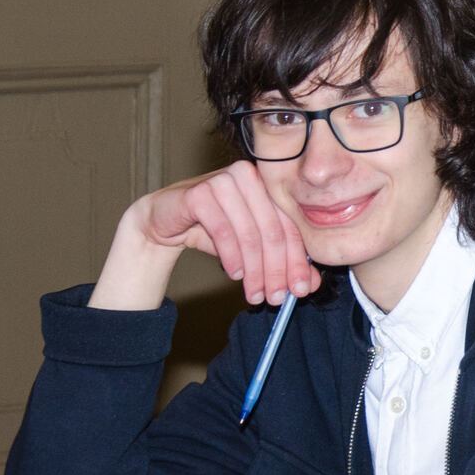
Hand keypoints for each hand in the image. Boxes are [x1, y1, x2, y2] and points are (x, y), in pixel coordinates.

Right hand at [93, 162, 320, 310]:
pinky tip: (233, 275)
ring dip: (254, 270)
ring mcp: (224, 181)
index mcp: (269, 184)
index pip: (291, 226)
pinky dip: (231, 257)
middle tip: (276, 298)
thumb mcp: (252, 247)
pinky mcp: (199, 192)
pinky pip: (223, 231)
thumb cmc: (213, 229)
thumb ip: (282, 260)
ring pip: (250, 234)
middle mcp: (250, 177)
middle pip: (273, 231)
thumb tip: (311, 284)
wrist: (164, 220)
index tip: (301, 290)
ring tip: (255, 293)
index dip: (298, 261)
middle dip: (276, 270)